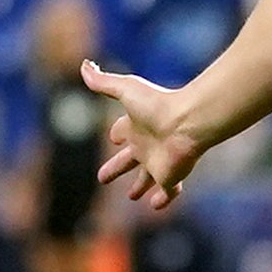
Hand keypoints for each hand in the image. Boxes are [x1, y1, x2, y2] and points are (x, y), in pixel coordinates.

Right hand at [83, 60, 201, 210]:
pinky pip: (167, 192)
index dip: (117, 133)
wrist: (187, 122)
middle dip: (116, 168)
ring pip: (147, 179)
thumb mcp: (125, 89)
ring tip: (132, 195)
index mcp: (135, 127)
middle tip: (102, 178)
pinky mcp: (170, 176)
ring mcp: (159, 163)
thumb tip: (84, 66)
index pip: (122, 131)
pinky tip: (155, 205)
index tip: (113, 137)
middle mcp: (146, 146)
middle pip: (128, 160)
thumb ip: (102, 82)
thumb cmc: (158, 104)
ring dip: (139, 187)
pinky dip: (162, 199)